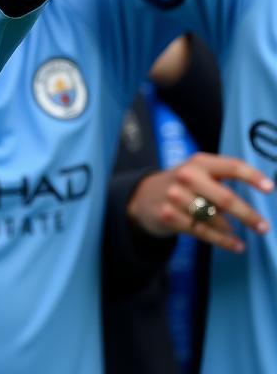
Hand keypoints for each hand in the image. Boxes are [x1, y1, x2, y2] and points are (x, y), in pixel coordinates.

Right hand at [127, 152, 271, 251]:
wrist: (144, 196)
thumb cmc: (182, 184)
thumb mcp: (196, 172)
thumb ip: (221, 178)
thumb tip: (259, 193)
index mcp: (198, 162)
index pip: (231, 166)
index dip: (252, 176)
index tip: (270, 188)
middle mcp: (187, 176)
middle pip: (225, 198)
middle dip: (247, 215)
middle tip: (263, 226)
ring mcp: (176, 196)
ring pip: (214, 218)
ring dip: (232, 229)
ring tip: (241, 233)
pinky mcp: (170, 215)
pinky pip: (204, 232)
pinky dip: (224, 241)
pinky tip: (236, 245)